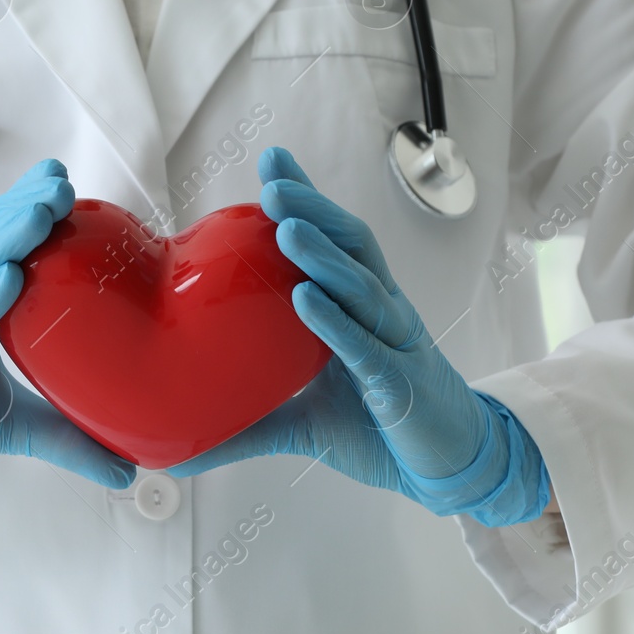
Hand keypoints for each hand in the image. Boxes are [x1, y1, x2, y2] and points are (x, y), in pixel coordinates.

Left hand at [168, 148, 548, 525]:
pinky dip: (337, 321)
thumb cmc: (381, 430)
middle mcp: (381, 314)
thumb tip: (182, 449)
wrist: (450, 471)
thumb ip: (247, 426)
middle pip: (352, 247)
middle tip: (273, 183)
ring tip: (286, 227)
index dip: (309, 201)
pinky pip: (368, 347)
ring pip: (362, 287)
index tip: (272, 162)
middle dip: (314, 210)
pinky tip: (306, 298)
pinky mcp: (400, 386)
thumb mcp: (303, 422)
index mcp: (361, 309)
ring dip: (324, 254)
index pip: (336, 243)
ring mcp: (395, 346)